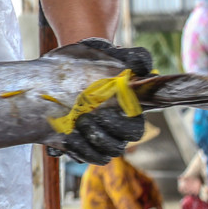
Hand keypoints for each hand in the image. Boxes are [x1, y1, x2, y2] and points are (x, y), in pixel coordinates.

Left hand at [44, 38, 151, 163]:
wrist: (69, 63)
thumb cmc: (97, 58)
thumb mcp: (115, 52)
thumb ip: (135, 57)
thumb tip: (143, 68)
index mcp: (128, 112)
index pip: (134, 131)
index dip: (121, 126)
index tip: (104, 112)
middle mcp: (114, 129)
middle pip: (117, 146)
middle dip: (102, 135)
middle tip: (84, 118)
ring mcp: (96, 137)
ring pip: (101, 154)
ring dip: (88, 146)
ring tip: (73, 127)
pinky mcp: (78, 141)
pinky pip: (82, 156)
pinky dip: (76, 151)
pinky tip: (65, 138)